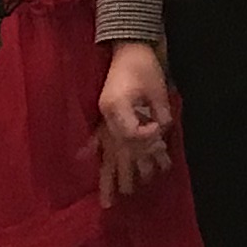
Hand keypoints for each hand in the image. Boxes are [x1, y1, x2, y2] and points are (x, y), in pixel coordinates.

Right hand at [97, 41, 174, 200]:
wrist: (128, 47)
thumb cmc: (143, 65)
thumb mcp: (157, 88)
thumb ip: (160, 113)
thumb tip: (161, 133)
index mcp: (117, 106)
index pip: (130, 134)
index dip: (146, 140)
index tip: (159, 136)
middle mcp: (108, 115)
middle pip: (115, 150)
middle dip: (123, 174)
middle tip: (129, 194)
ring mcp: (104, 116)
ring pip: (106, 151)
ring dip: (109, 174)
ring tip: (109, 198)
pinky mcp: (106, 115)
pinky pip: (99, 139)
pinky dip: (93, 151)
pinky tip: (85, 163)